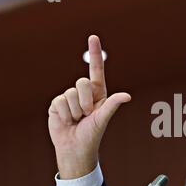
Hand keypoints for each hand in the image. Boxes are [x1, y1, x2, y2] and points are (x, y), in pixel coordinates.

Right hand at [48, 35, 130, 178]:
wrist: (75, 148)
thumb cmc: (93, 134)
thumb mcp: (103, 118)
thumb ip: (112, 105)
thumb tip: (127, 96)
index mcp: (98, 93)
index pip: (96, 69)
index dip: (95, 54)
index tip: (93, 37)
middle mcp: (83, 93)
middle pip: (82, 82)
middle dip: (86, 101)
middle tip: (87, 115)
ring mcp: (69, 98)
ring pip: (71, 93)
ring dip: (76, 111)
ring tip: (77, 120)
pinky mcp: (57, 104)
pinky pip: (60, 101)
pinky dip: (65, 114)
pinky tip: (67, 121)